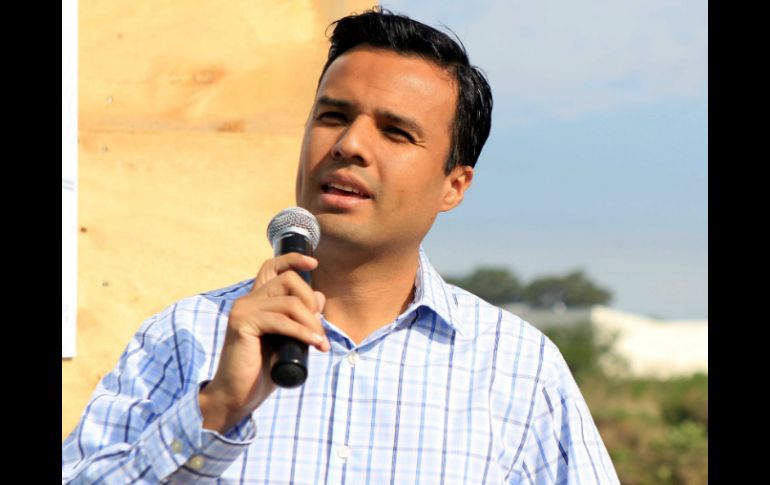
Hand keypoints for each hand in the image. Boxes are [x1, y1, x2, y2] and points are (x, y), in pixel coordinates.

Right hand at [198, 253, 327, 432]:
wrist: (237, 396)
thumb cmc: (262, 371)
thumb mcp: (288, 340)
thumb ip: (300, 319)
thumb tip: (319, 296)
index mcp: (257, 301)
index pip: (271, 266)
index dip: (293, 259)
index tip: (313, 263)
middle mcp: (247, 300)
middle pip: (289, 280)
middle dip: (311, 303)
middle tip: (320, 331)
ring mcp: (243, 310)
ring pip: (290, 303)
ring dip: (312, 324)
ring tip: (320, 345)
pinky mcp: (242, 324)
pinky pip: (281, 321)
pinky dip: (303, 332)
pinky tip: (314, 344)